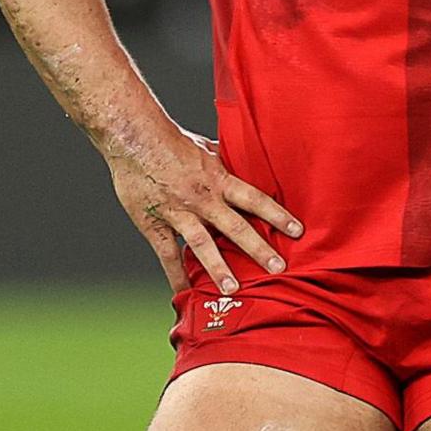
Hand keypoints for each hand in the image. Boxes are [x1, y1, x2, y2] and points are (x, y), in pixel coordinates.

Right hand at [109, 128, 299, 296]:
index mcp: (218, 178)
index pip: (255, 199)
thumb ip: (225, 161)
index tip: (297, 231)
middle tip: (278, 268)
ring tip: (233, 290)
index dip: (277, 215)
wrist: (133, 137)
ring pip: (202, 245)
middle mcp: (202, 199)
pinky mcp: (155, 224)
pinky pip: (167, 255)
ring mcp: (179, 213)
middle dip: (258, 249)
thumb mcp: (206, 147)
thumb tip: (245, 159)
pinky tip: (184, 293)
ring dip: (218, 268)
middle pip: (235, 227)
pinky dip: (175, 275)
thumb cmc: (170, 139)